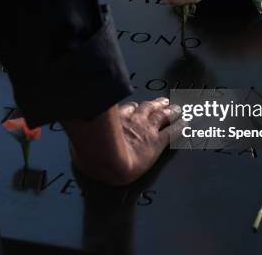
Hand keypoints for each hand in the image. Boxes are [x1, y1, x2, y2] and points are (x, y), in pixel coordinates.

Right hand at [63, 98, 181, 185]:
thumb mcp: (81, 141)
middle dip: (155, 104)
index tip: (138, 106)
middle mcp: (132, 121)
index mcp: (115, 120)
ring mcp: (146, 130)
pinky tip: (187, 123)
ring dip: (170, 111)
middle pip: (147, 108)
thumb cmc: (90, 152)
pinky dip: (181, 127)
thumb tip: (74, 144)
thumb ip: (82, 140)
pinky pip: (173, 133)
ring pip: (162, 116)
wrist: (106, 159)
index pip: (128, 109)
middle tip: (162, 101)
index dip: (135, 107)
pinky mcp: (157, 143)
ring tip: (176, 108)